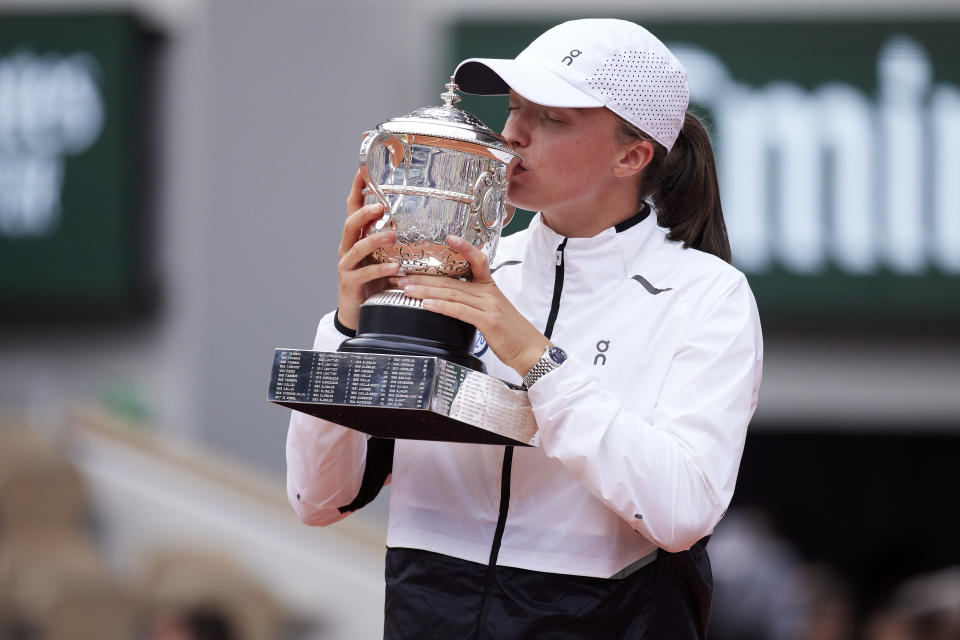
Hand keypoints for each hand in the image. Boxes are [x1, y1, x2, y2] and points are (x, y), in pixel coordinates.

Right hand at [337, 170, 400, 330]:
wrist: (357, 312)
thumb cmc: (375, 283)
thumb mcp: (386, 258)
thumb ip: (397, 244)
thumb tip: (425, 226)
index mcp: (356, 238)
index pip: (353, 209)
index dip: (356, 191)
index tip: (361, 172)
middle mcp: (348, 248)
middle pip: (351, 224)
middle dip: (364, 213)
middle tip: (380, 205)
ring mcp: (347, 266)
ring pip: (356, 248)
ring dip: (374, 240)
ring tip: (392, 235)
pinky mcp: (350, 283)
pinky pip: (364, 273)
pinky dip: (380, 269)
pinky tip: (395, 268)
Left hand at [398, 235, 548, 377]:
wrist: (530, 350)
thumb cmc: (511, 333)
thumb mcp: (494, 311)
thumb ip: (475, 302)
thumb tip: (453, 300)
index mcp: (490, 287)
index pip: (478, 260)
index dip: (464, 247)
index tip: (448, 237)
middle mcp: (489, 293)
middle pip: (452, 280)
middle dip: (424, 277)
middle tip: (403, 276)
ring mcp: (489, 305)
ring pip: (452, 293)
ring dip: (426, 290)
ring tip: (407, 289)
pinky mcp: (487, 321)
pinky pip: (459, 310)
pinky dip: (440, 306)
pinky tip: (426, 303)